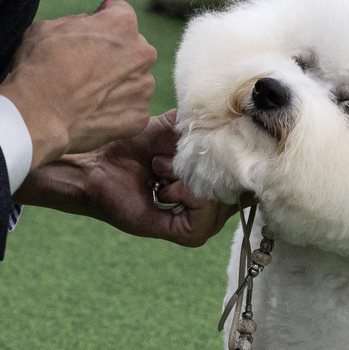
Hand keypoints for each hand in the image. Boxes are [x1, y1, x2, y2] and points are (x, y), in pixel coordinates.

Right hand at [0, 3, 156, 168]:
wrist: (38, 115)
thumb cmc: (39, 67)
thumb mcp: (48, 27)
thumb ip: (75, 21)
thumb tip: (85, 22)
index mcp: (122, 23)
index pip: (122, 14)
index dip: (105, 24)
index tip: (94, 36)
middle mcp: (142, 51)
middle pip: (133, 48)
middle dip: (116, 55)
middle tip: (88, 70)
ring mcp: (144, 85)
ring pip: (135, 79)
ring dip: (119, 84)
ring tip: (89, 95)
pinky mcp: (140, 114)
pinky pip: (132, 108)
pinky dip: (117, 111)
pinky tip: (94, 113)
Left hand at [13, 111, 235, 246]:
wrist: (99, 164)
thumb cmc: (136, 144)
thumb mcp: (178, 124)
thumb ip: (208, 120)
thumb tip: (238, 115)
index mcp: (218, 179)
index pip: (249, 174)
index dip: (236, 155)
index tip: (212, 141)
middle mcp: (216, 204)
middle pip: (239, 185)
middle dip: (206, 164)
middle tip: (168, 159)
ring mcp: (203, 221)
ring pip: (222, 198)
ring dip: (189, 178)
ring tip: (160, 171)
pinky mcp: (187, 234)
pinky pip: (205, 212)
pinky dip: (186, 194)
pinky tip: (163, 188)